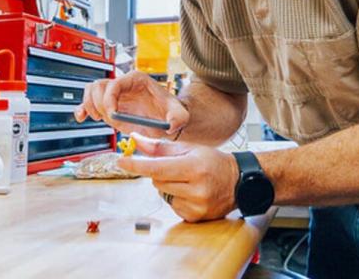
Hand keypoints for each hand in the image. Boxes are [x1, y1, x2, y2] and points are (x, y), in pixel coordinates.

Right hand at [74, 71, 188, 138]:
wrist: (165, 118)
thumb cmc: (170, 111)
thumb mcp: (179, 114)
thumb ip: (179, 118)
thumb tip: (171, 124)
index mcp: (136, 80)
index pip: (115, 84)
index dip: (110, 99)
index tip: (113, 115)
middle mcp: (123, 85)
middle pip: (99, 85)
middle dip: (99, 103)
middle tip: (106, 118)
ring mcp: (114, 94)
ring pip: (91, 90)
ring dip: (89, 104)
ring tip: (98, 118)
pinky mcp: (108, 105)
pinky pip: (89, 101)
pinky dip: (83, 108)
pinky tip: (82, 117)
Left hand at [117, 133, 237, 222]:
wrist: (238, 182)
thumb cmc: (212, 162)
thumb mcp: (188, 149)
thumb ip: (159, 147)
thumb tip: (135, 140)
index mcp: (194, 167)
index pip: (157, 168)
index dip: (136, 165)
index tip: (120, 160)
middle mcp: (196, 188)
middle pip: (157, 181)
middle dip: (159, 173)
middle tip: (176, 168)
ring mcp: (196, 205)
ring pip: (162, 194)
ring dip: (168, 186)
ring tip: (188, 181)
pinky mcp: (195, 217)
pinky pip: (172, 206)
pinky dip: (176, 198)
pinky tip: (191, 193)